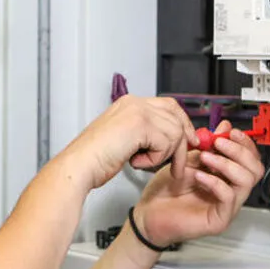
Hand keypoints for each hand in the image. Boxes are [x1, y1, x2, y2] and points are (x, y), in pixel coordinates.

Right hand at [61, 95, 198, 190]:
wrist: (79, 165)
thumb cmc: (96, 158)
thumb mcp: (125, 139)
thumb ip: (145, 133)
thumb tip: (172, 138)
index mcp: (130, 103)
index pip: (169, 105)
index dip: (182, 123)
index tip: (190, 140)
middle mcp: (135, 103)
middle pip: (176, 117)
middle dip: (182, 142)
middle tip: (179, 164)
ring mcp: (138, 111)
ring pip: (174, 132)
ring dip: (164, 154)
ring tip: (143, 163)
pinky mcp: (140, 125)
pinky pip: (165, 144)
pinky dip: (154, 160)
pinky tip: (135, 162)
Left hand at [132, 121, 264, 247]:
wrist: (148, 213)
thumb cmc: (166, 190)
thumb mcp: (188, 160)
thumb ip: (208, 146)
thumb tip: (225, 127)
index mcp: (228, 179)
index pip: (251, 160)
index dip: (245, 144)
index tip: (230, 132)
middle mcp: (232, 193)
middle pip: (255, 170)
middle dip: (239, 151)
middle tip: (219, 143)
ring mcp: (228, 208)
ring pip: (246, 181)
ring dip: (227, 164)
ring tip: (205, 157)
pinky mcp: (220, 220)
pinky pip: (228, 197)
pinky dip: (215, 182)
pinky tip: (198, 175)